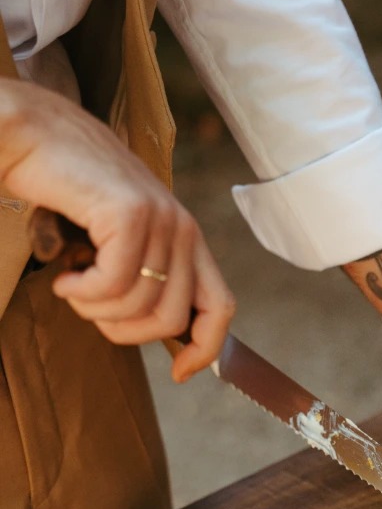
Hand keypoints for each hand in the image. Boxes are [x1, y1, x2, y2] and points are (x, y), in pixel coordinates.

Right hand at [0, 80, 234, 380]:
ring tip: (73, 284)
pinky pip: (113, 283)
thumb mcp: (117, 241)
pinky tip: (65, 275)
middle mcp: (184, 228)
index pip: (220, 307)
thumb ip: (144, 276)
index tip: (179, 373)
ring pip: (138, 305)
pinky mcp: (131, 214)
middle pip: (170, 319)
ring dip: (94, 309)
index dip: (205, 349)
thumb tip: (153, 331)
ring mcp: (161, 219)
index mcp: (187, 237)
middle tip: (89, 308)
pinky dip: (82, 292)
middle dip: (124, 331)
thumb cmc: (68, 190)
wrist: (34, 135)